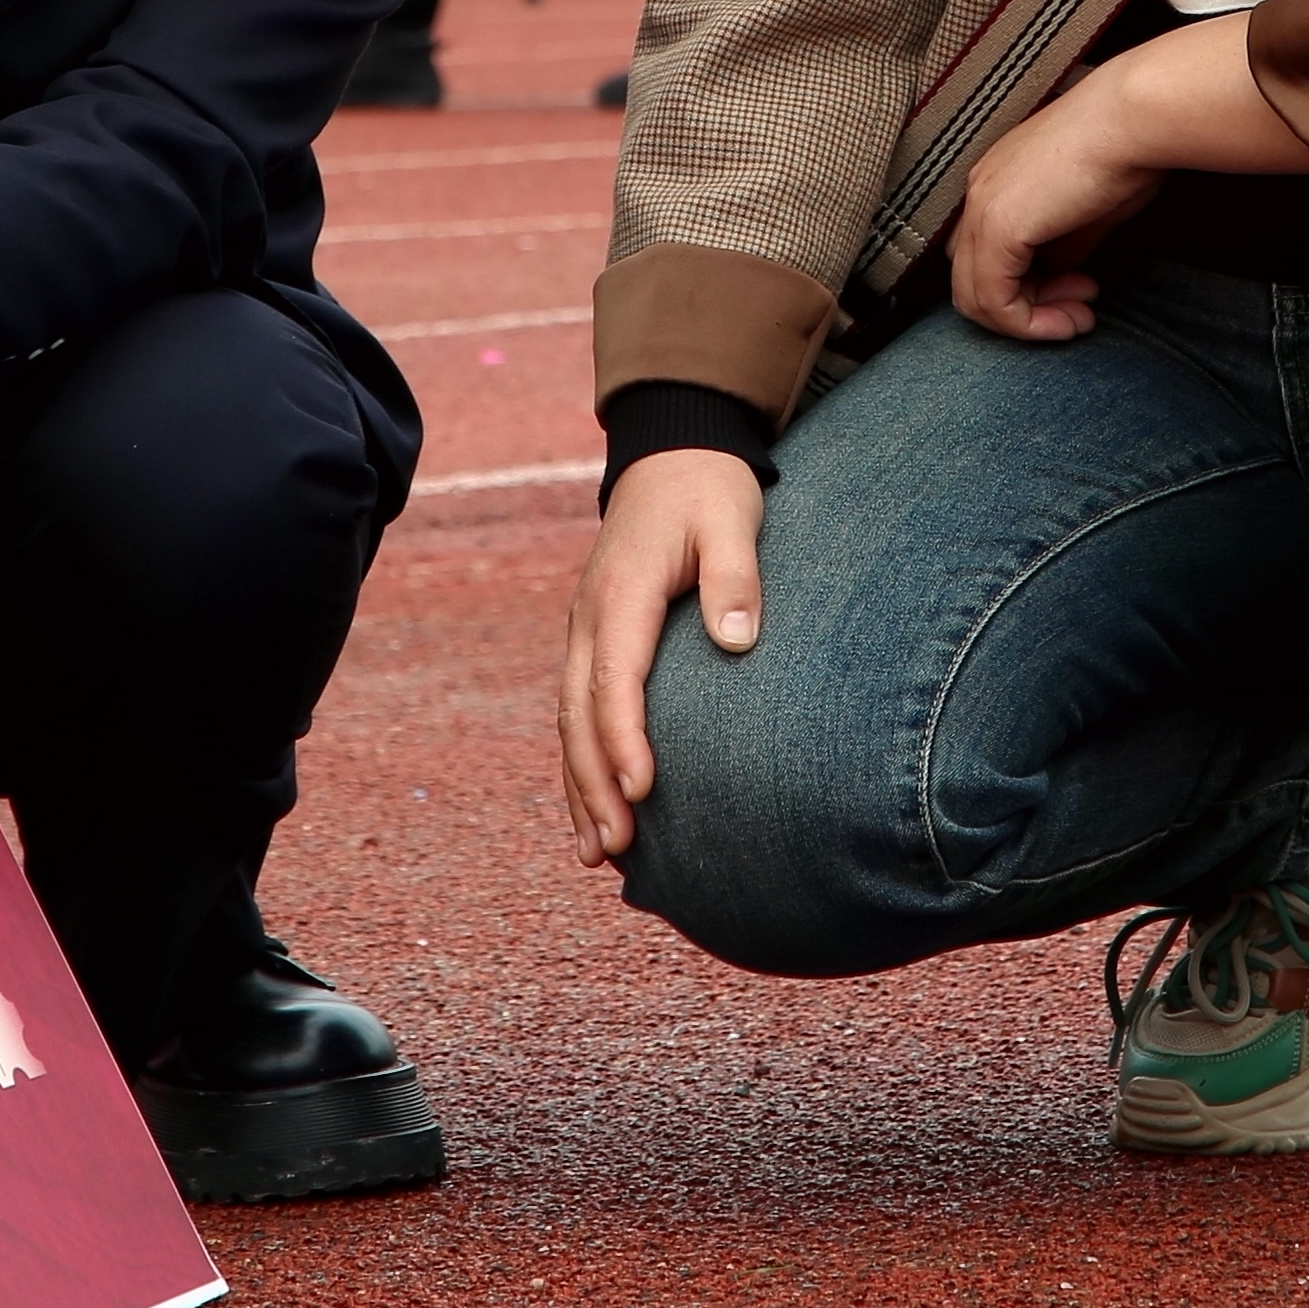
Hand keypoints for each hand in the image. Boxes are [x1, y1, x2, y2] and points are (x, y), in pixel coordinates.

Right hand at [559, 447, 763, 858]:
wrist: (672, 454)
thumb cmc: (708, 491)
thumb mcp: (732, 518)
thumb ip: (735, 577)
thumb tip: (738, 639)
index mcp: (622, 593)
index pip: (615, 678)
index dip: (624, 739)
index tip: (644, 789)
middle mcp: (590, 618)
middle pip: (579, 714)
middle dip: (594, 784)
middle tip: (618, 846)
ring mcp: (585, 631)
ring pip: (570, 721)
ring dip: (580, 787)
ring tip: (598, 853)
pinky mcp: (594, 641)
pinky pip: (578, 710)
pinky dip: (581, 762)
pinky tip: (595, 808)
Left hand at [950, 66, 1167, 342]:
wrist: (1133, 121)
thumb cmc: (1124, 151)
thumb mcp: (1087, 211)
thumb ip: (1064, 246)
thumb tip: (1060, 277)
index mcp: (995, 180)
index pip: (984, 253)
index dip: (1027, 285)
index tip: (1081, 289)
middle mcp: (978, 192)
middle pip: (972, 278)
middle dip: (1025, 308)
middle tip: (1078, 310)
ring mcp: (981, 209)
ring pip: (975, 297)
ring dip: (1029, 322)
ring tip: (1078, 319)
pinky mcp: (997, 229)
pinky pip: (994, 299)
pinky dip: (1029, 323)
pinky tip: (1070, 319)